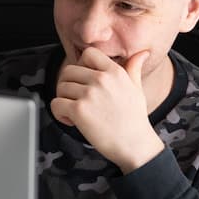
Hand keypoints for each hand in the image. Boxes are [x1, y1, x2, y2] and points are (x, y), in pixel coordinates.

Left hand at [50, 48, 164, 172]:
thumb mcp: (137, 89)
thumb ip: (133, 68)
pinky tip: (72, 121)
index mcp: (115, 72)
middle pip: (69, 70)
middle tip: (76, 99)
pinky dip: (59, 113)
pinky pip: (55, 103)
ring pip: (60, 87)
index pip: (88, 53)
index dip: (81, 65)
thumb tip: (142, 53)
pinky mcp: (79, 110)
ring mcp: (89, 94)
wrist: (135, 145)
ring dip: (64, 100)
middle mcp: (101, 79)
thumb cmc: (135, 119)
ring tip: (77, 113)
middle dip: (68, 85)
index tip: (84, 81)